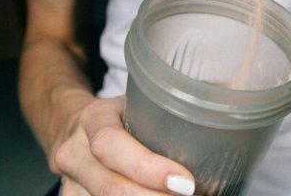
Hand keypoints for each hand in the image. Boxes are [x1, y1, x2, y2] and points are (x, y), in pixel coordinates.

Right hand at [53, 96, 195, 194]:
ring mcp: (70, 181)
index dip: (149, 169)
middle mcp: (75, 152)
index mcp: (94, 119)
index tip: (186, 183)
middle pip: (109, 186)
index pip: (112, 145)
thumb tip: (220, 123)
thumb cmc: (118, 114)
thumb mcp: (136, 102)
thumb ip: (164, 113)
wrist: (72, 125)